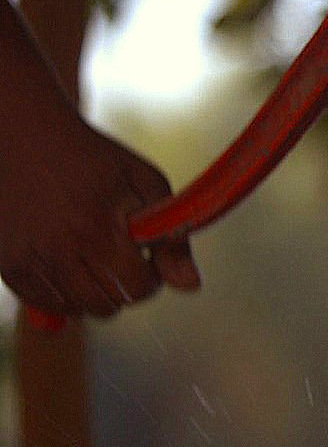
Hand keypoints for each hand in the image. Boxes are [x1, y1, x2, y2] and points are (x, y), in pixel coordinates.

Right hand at [0, 112, 199, 318]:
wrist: (24, 136)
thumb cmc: (91, 158)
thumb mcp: (144, 183)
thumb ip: (171, 236)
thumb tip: (191, 286)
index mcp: (97, 229)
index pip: (137, 287)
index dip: (153, 277)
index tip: (150, 259)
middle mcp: (58, 250)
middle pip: (106, 305)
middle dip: (126, 289)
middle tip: (124, 261)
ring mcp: (26, 260)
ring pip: (74, 309)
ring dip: (94, 294)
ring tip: (97, 260)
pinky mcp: (4, 264)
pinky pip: (42, 303)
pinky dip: (62, 296)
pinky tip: (71, 267)